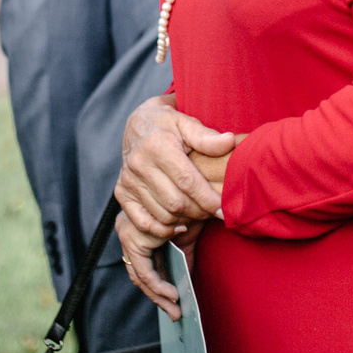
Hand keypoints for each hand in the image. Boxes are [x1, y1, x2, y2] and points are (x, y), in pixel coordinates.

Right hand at [116, 94, 240, 247]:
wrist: (137, 126)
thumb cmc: (168, 125)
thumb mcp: (187, 123)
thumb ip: (207, 137)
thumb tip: (229, 142)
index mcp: (157, 145)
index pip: (186, 181)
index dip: (208, 198)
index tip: (224, 209)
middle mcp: (139, 164)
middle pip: (175, 202)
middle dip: (200, 211)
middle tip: (214, 210)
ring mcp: (128, 180)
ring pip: (163, 215)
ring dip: (186, 220)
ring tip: (200, 213)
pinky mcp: (122, 193)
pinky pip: (144, 223)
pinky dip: (164, 229)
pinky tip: (179, 224)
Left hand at [119, 207, 201, 319]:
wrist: (191, 192)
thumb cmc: (188, 208)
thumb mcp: (185, 239)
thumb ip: (184, 260)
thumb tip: (187, 283)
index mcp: (137, 229)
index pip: (143, 266)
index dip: (157, 287)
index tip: (172, 304)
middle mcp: (128, 231)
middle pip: (139, 274)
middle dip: (159, 297)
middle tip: (175, 313)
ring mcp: (127, 235)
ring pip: (140, 276)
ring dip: (159, 296)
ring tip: (176, 309)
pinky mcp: (133, 240)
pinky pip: (144, 272)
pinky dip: (158, 285)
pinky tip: (173, 294)